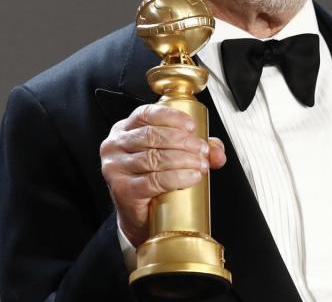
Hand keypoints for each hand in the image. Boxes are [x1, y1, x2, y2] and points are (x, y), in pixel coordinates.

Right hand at [99, 104, 227, 246]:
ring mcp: (115, 168)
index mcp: (125, 129)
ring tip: (201, 165)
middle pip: (152, 136)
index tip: (192, 127)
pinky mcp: (122, 189)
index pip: (146, 114)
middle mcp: (115, 145)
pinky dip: (176, 177)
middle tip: (202, 150)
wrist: (139, 216)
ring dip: (183, 160)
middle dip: (183, 141)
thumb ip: (196, 148)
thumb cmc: (152, 180)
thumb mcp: (172, 155)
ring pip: (154, 158)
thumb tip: (217, 151)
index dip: (171, 117)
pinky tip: (191, 177)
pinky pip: (153, 180)